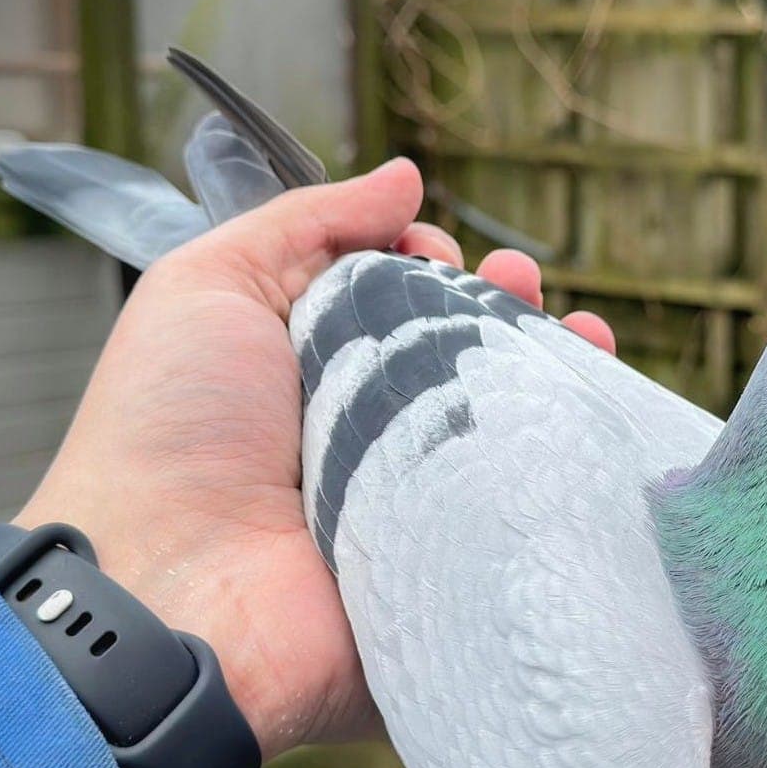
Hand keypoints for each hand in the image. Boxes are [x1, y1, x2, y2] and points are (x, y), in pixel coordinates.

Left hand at [13, 158, 615, 767]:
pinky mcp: (449, 552)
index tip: (433, 253)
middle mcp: (366, 424)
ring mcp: (413, 492)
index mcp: (309, 361)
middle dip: (501, 306)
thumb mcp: (210, 284)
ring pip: (500, 420)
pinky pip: (519, 497)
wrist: (172, 591)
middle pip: (457, 353)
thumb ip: (308, 221)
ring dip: (548, 370)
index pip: (395, 297)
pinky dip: (563, 454)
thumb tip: (404, 176)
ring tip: (581, 333)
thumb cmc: (171, 429)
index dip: (428, 262)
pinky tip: (594, 412)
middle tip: (521, 280)